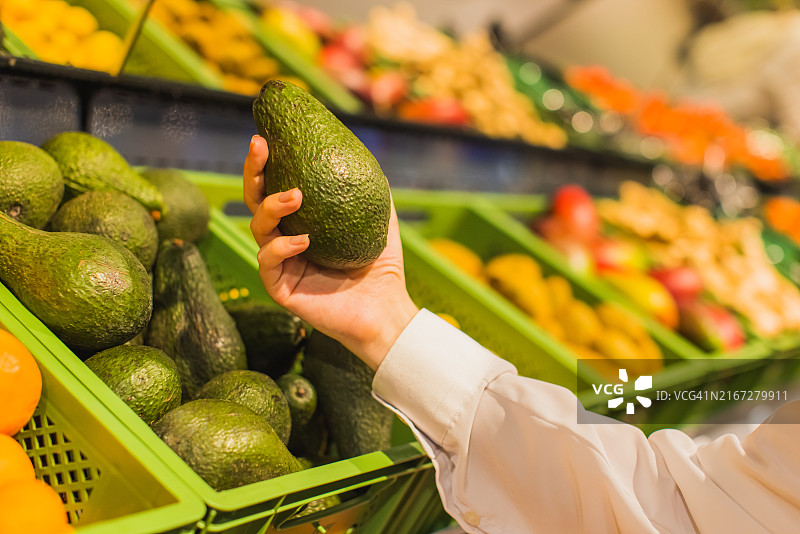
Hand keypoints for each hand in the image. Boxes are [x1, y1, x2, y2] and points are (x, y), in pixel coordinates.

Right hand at [243, 135, 418, 369]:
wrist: (387, 310)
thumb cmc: (382, 269)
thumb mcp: (380, 221)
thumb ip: (372, 192)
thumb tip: (369, 157)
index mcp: (302, 223)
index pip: (276, 188)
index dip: (266, 164)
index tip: (267, 138)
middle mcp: (286, 241)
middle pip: (256, 202)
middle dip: (253, 173)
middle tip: (261, 148)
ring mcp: (282, 265)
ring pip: (258, 228)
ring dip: (271, 207)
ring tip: (294, 195)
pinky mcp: (282, 289)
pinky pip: (268, 263)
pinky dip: (280, 247)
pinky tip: (302, 239)